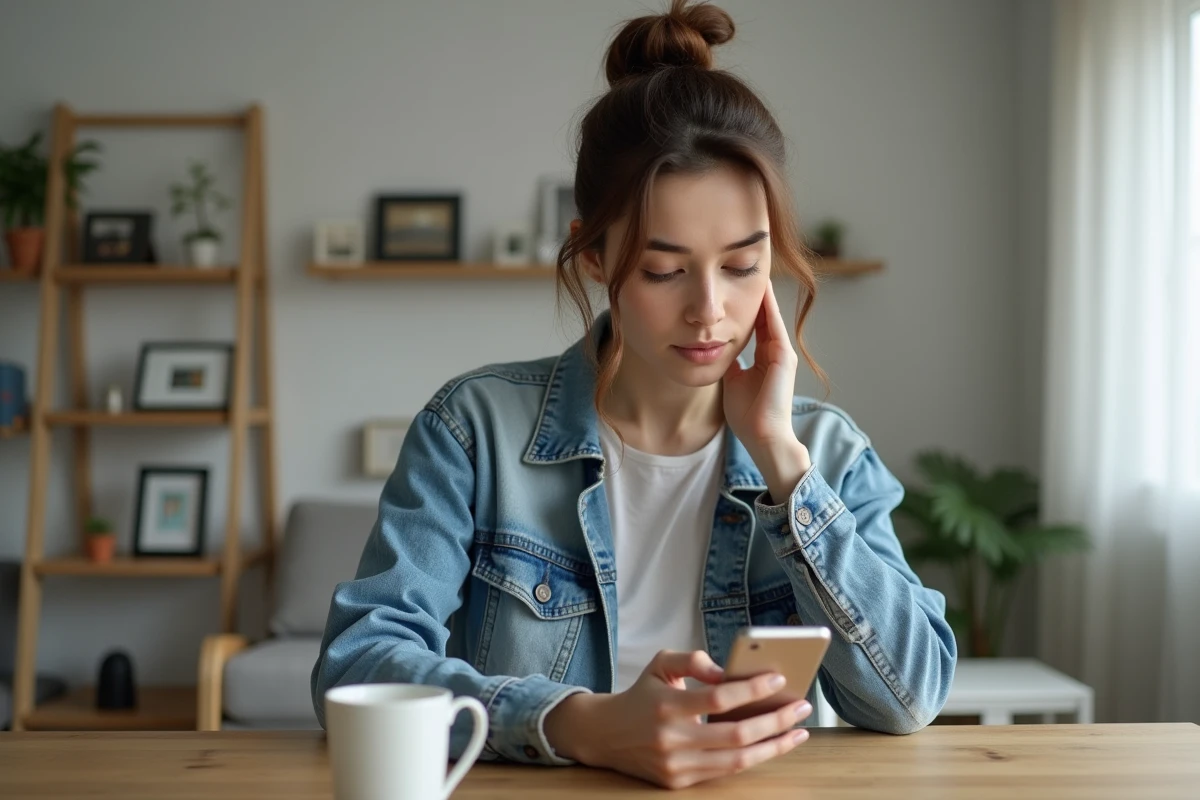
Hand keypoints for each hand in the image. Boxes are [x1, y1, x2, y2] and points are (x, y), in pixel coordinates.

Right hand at [543, 650, 811, 789]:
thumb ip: (693, 659)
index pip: (719, 698)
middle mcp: (671, 739)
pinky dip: (752, 758)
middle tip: (801, 707)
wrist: (606, 734)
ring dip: (773, 746)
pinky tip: (771, 745)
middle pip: (737, 734)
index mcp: (667, 705)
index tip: (778, 678)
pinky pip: (725, 772)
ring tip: (797, 731)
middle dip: (776, 721)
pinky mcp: (678, 783)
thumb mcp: (661, 663)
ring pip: (737, 760)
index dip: (752, 689)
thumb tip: (728, 674)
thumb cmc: (641, 694)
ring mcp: (676, 765)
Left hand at [723, 280, 812, 500]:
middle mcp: (775, 351)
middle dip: (751, 293)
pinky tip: (759, 288)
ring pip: (769, 315)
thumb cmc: (747, 415)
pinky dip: (766, 306)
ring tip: (752, 269)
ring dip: (761, 293)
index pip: (753, 323)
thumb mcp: (732, 381)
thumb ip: (729, 363)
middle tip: (740, 267)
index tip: (730, 286)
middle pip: (762, 314)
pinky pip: (773, 325)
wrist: (762, 436)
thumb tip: (713, 349)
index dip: (743, 305)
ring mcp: (781, 352)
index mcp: (763, 357)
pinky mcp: (784, 357)